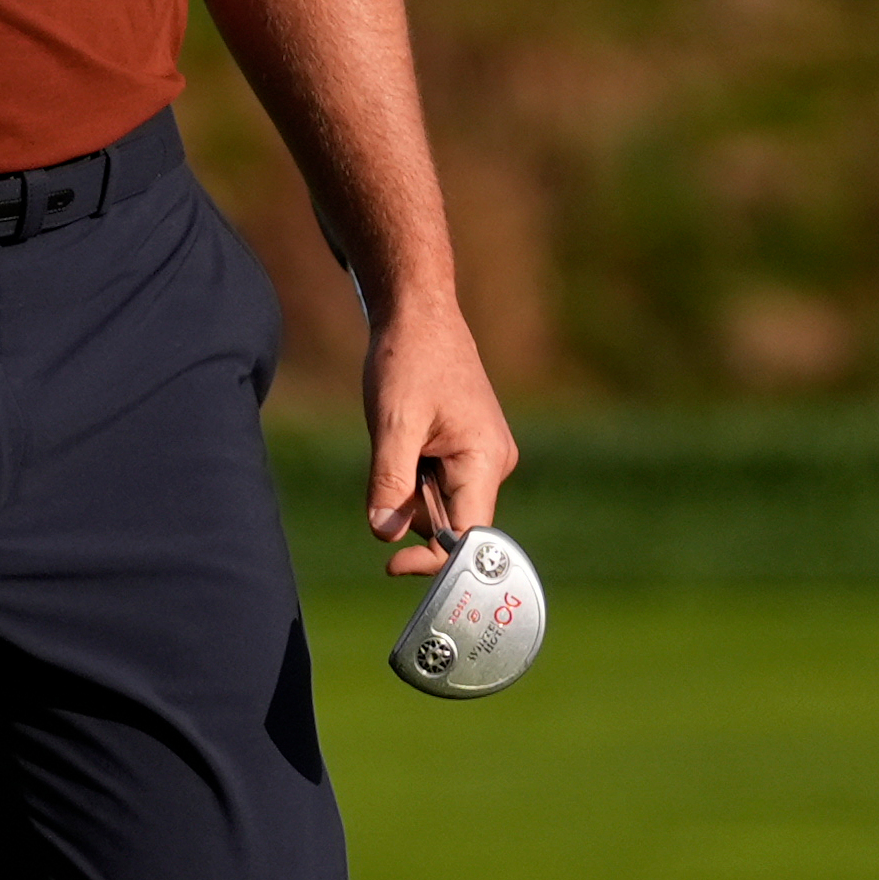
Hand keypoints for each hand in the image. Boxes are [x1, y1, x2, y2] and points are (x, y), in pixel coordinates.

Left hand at [363, 301, 516, 577]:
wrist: (418, 314)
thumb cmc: (409, 359)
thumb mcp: (392, 421)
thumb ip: (390, 481)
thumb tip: (384, 536)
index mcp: (486, 460)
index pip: (469, 537)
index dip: (433, 560)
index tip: (391, 565)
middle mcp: (494, 464)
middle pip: (451, 522)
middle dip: (412, 510)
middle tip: (388, 461)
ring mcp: (484, 456)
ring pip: (440, 502)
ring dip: (409, 488)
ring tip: (397, 435)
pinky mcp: (468, 448)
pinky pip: (438, 481)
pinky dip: (413, 472)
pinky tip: (404, 436)